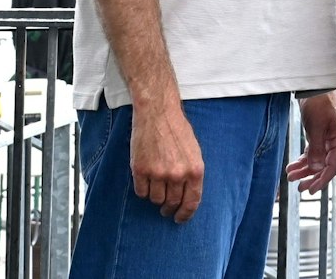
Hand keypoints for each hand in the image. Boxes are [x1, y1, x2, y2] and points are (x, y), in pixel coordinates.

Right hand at [132, 100, 203, 221]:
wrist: (158, 115)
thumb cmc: (178, 132)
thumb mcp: (194, 153)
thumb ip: (191, 174)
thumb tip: (188, 196)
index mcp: (195, 170)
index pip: (192, 202)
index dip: (185, 214)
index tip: (180, 219)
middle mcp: (178, 175)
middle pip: (172, 203)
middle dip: (169, 209)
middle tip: (166, 209)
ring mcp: (158, 174)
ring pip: (155, 200)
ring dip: (156, 198)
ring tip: (156, 187)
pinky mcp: (140, 171)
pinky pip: (141, 192)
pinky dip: (143, 190)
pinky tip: (146, 181)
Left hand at [288, 92, 335, 192]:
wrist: (315, 88)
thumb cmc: (319, 104)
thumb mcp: (316, 127)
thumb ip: (316, 148)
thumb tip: (316, 168)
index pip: (334, 165)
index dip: (323, 179)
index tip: (311, 189)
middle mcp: (335, 142)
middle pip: (326, 166)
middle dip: (312, 177)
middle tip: (300, 188)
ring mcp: (327, 139)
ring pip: (317, 161)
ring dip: (305, 170)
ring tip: (291, 176)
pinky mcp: (318, 136)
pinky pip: (312, 153)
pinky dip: (303, 160)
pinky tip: (292, 166)